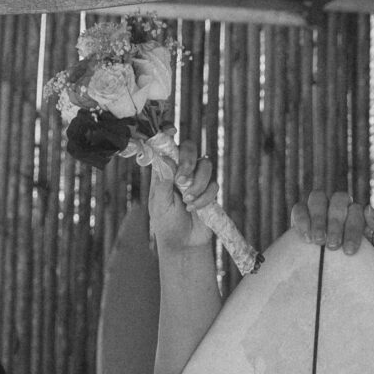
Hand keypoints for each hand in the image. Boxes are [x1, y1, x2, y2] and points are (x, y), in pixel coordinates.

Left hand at [149, 138, 218, 256]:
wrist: (184, 243)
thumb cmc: (166, 223)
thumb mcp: (159, 205)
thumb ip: (162, 184)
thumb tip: (166, 161)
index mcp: (164, 169)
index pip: (167, 146)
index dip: (168, 134)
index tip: (171, 131)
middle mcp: (181, 170)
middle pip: (190, 148)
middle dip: (189, 160)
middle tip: (182, 179)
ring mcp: (197, 179)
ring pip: (206, 164)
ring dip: (197, 184)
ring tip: (187, 202)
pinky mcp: (210, 190)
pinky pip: (214, 185)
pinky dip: (204, 198)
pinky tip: (194, 209)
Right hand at [286, 189, 373, 262]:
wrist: (345, 282)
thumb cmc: (365, 263)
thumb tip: (368, 208)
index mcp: (357, 212)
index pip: (356, 210)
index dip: (352, 229)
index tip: (349, 251)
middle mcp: (339, 206)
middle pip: (338, 199)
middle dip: (335, 223)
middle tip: (333, 245)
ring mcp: (319, 209)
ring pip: (318, 198)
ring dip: (318, 219)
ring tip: (318, 241)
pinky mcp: (301, 217)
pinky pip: (299, 209)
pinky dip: (301, 220)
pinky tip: (306, 238)